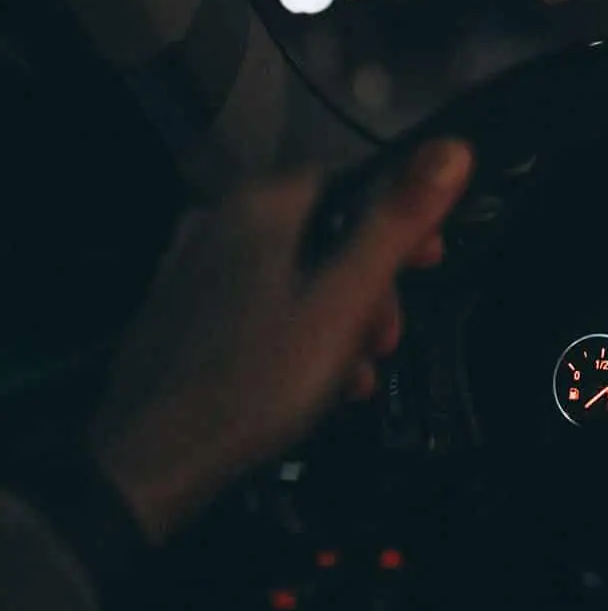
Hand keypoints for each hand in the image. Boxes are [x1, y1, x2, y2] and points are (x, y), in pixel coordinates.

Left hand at [88, 139, 472, 541]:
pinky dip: (293, 337)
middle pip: (324, 233)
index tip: (431, 261)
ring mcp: (190, 273)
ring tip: (356, 374)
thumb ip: (397, 222)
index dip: (401, 215)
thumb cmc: (258, 378)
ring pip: (293, 277)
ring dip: (338, 321)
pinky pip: (255, 310)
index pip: (351, 178)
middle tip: (388, 338)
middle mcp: (218, 224)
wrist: (149, 464)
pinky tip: (310, 385)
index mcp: (259, 207)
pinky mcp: (177, 320)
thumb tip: (454, 146)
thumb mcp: (345, 301)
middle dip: (371, 285)